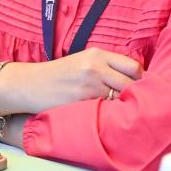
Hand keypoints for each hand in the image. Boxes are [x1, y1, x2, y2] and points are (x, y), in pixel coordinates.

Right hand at [2, 48, 143, 112]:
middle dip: (136, 95)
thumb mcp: (83, 61)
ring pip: (120, 98)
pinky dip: (109, 114)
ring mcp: (88, 85)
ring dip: (123, 106)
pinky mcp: (81, 101)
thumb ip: (106, 66)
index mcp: (97, 54)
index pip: (133, 66)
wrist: (29, 84)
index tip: (140, 89)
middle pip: (131, 83)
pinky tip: (107, 117)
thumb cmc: (59, 75)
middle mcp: (95, 66)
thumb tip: (134, 79)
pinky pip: (105, 110)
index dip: (140, 79)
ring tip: (123, 113)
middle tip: (136, 104)